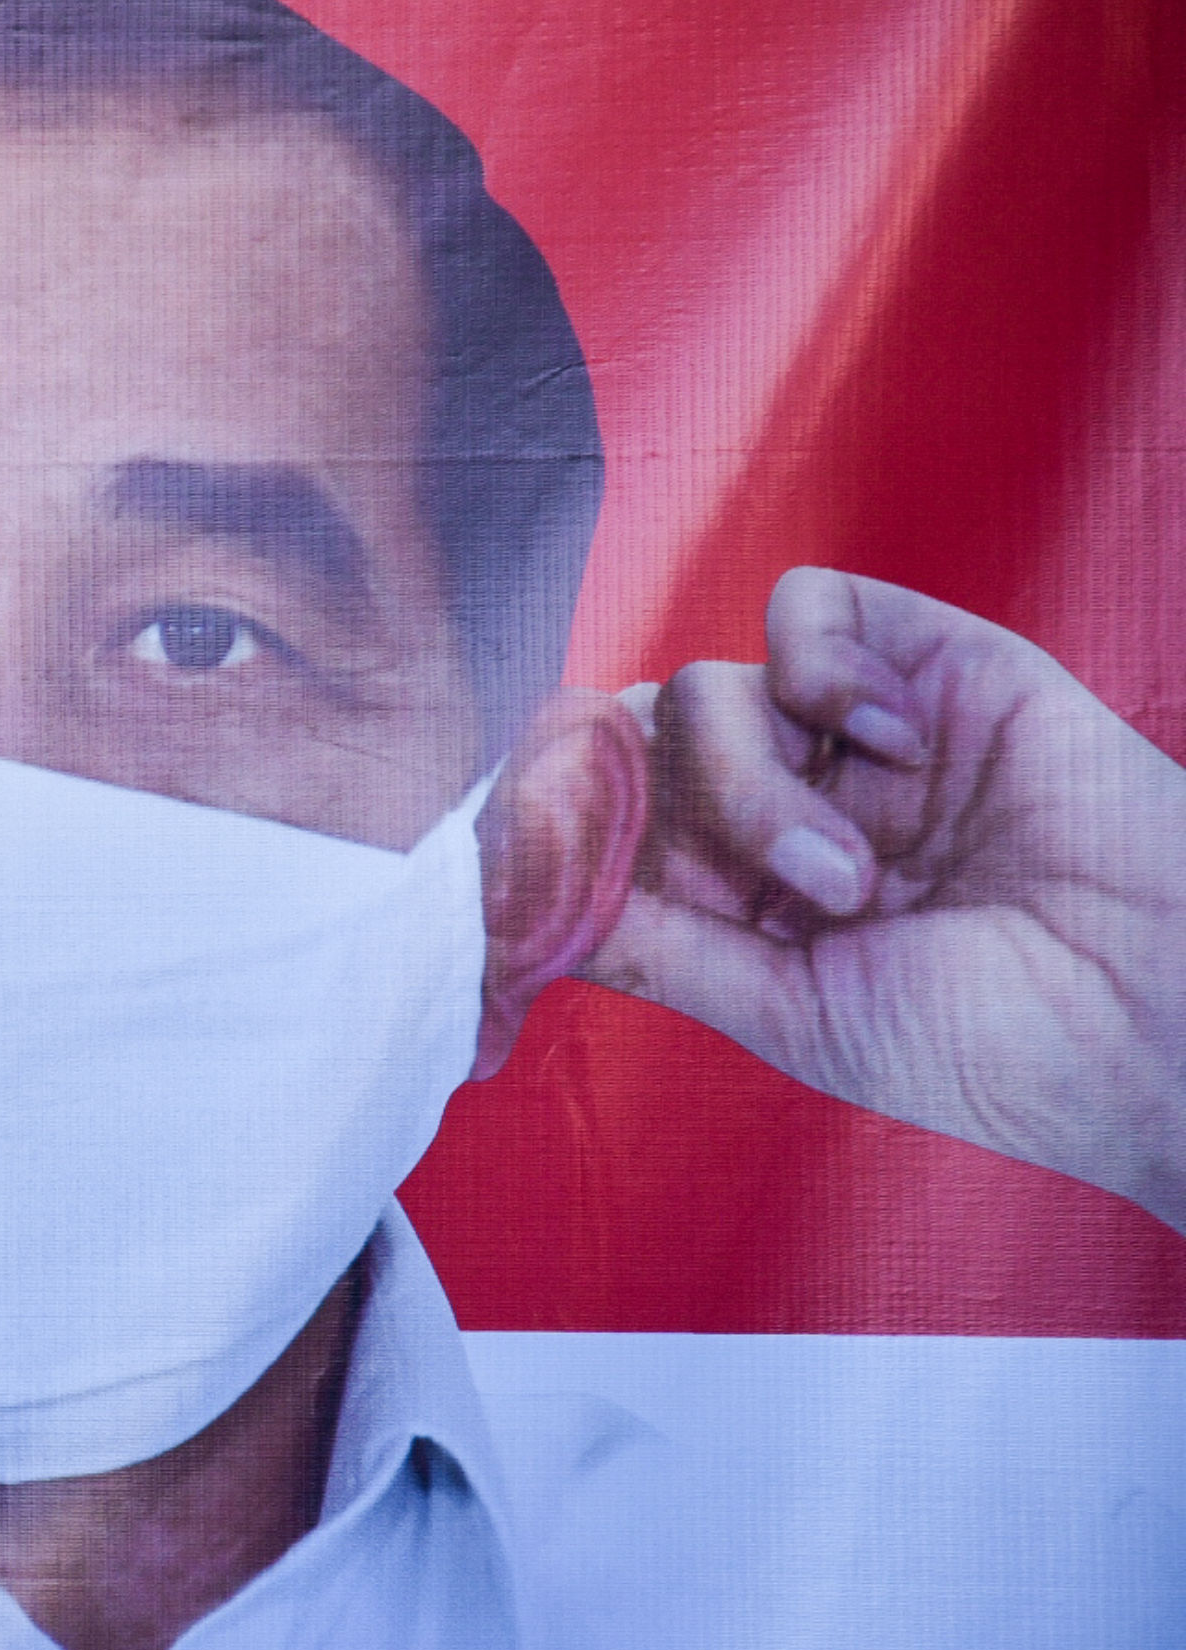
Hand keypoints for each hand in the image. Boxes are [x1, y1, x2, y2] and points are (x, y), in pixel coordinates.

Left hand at [582, 567, 1185, 1229]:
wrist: (1161, 1018)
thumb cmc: (999, 1044)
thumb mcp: (793, 1013)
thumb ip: (661, 947)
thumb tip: (527, 904)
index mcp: (742, 893)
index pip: (606, 820)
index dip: (563, 826)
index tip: (542, 863)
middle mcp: (785, 803)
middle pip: (635, 746)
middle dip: (650, 809)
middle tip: (726, 884)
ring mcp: (853, 735)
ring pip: (704, 687)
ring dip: (755, 782)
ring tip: (856, 877)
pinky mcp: (928, 664)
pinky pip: (807, 606)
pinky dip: (823, 670)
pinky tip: (894, 747)